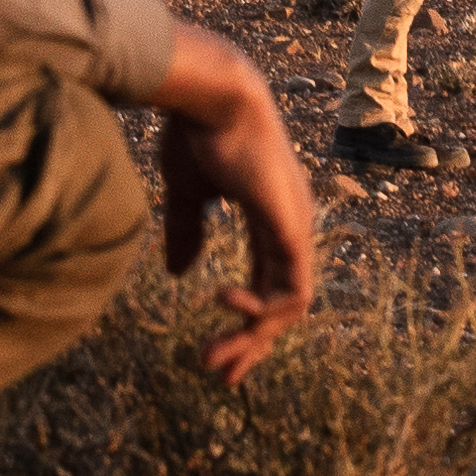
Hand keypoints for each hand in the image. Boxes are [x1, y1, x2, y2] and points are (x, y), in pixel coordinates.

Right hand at [146, 24, 316, 378]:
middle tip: (220, 379)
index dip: (245, 321)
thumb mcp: (186, 195)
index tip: (214, 353)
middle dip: (250, 344)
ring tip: (213, 359)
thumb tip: (179, 273)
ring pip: (289, 306)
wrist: (211, 97)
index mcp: (270, 217)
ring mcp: (297, 227)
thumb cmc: (196, 133)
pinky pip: (292, 289)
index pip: (267, 282)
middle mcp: (291, 226)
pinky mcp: (292, 228)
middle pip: (282, 303)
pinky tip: (225, 305)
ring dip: (252, 338)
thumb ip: (186, 232)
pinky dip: (263, 310)